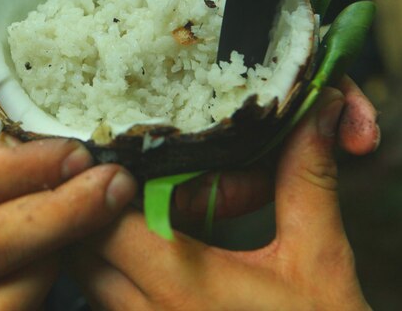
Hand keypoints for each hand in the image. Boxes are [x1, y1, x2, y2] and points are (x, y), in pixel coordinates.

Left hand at [73, 88, 369, 309]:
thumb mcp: (319, 259)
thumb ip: (305, 181)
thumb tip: (312, 111)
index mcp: (184, 285)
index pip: (106, 221)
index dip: (108, 185)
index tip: (126, 162)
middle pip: (82, 249)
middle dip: (93, 211)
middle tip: (122, 181)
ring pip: (87, 280)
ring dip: (97, 244)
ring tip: (130, 214)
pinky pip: (106, 306)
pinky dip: (110, 277)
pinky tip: (144, 259)